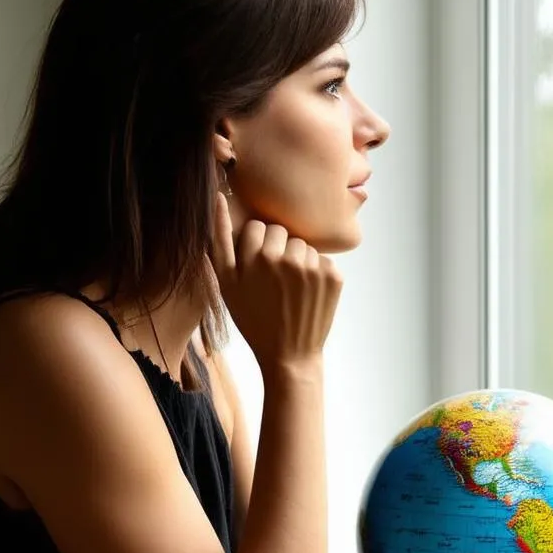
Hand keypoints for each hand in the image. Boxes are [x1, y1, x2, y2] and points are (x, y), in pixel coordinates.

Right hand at [208, 192, 342, 373]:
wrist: (289, 355)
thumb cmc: (253, 320)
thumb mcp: (227, 284)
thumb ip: (220, 240)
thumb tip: (219, 197)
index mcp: (257, 256)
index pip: (258, 227)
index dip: (256, 247)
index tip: (256, 269)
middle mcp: (286, 258)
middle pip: (281, 233)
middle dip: (277, 250)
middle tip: (273, 282)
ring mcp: (312, 267)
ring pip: (303, 245)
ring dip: (298, 261)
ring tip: (290, 290)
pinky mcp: (334, 276)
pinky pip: (323, 259)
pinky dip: (317, 274)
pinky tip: (307, 295)